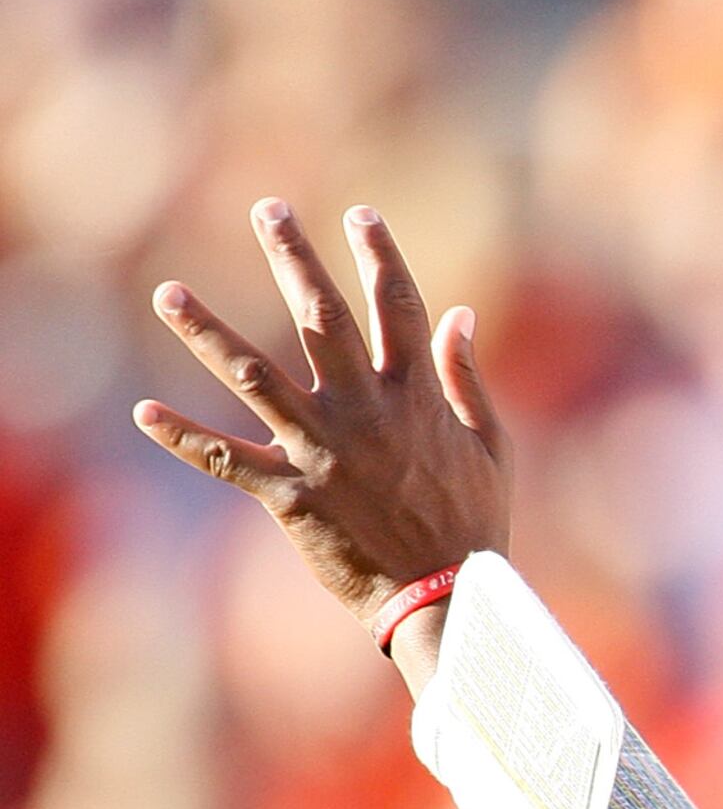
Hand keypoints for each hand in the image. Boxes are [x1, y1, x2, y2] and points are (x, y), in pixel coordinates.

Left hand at [135, 200, 515, 635]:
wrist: (448, 597)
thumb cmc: (475, 525)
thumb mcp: (493, 447)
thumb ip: (469, 379)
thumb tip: (461, 315)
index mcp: (417, 397)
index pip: (398, 307)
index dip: (380, 255)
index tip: (360, 214)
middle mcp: (365, 411)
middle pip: (320, 318)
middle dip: (295, 258)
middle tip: (268, 210)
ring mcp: (322, 449)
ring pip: (252, 376)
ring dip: (207, 331)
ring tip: (168, 293)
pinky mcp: (289, 493)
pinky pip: (225, 459)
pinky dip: (183, 437)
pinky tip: (144, 414)